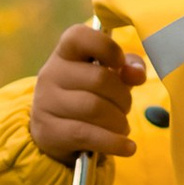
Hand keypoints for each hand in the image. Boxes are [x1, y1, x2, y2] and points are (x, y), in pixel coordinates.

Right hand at [28, 21, 145, 165]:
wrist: (55, 133)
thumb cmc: (87, 95)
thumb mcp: (108, 76)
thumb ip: (127, 68)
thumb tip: (137, 73)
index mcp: (65, 53)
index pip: (79, 36)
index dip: (106, 48)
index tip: (119, 64)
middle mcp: (51, 73)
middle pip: (99, 79)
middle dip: (123, 97)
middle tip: (125, 107)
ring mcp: (46, 103)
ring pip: (94, 108)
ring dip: (119, 121)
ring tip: (122, 127)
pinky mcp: (48, 131)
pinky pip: (87, 135)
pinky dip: (113, 142)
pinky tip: (127, 147)